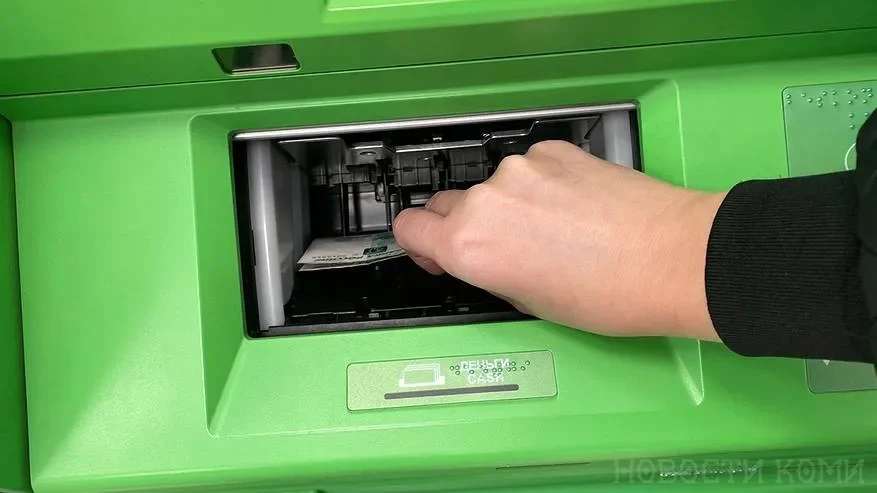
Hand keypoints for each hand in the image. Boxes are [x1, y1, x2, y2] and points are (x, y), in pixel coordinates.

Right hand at [392, 140, 723, 339]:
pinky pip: (529, 168)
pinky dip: (540, 185)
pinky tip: (571, 208)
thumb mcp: (530, 304)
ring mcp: (521, 169)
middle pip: (445, 205)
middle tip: (501, 250)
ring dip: (507, 205)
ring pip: (492, 186)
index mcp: (470, 245)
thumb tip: (484, 260)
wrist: (672, 257)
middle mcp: (486, 200)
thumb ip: (489, 273)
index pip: (409, 229)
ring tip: (551, 231)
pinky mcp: (554, 150)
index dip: (422, 247)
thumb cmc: (612, 293)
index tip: (438, 254)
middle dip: (464, 227)